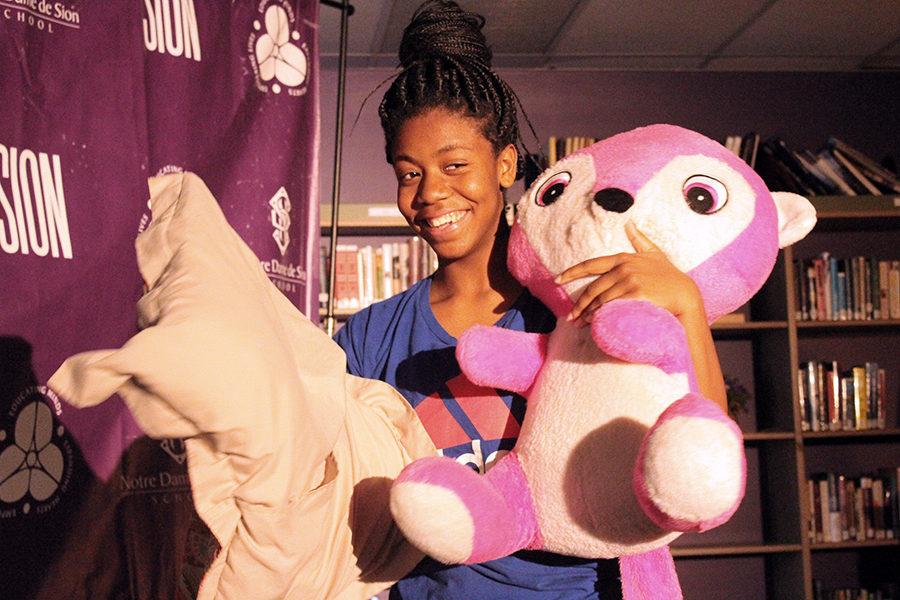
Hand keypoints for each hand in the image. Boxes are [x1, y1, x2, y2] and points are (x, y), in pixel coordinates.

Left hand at [554, 221, 704, 326]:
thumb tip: (629, 222)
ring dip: (588, 313)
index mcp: (623, 258)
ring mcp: (629, 281)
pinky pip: (611, 307)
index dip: (571, 272)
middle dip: (579, 304)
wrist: (685, 295)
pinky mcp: (635, 295)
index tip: (557, 280)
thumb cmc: (669, 276)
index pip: (591, 265)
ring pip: (600, 300)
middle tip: (571, 317)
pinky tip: (594, 324)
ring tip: (580, 324)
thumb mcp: (654, 253)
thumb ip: (639, 239)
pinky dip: (600, 316)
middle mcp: (624, 268)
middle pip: (593, 288)